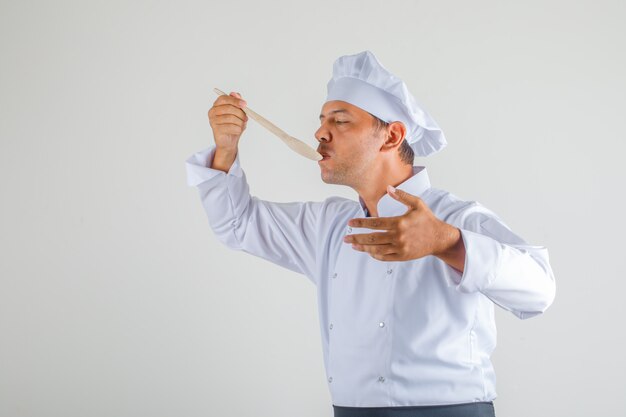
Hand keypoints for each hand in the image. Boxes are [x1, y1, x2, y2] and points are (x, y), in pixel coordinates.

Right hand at [208, 91, 247, 150]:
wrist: (229, 142)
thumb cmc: (233, 126)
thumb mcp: (238, 113)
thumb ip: (237, 103)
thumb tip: (236, 93)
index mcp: (217, 105)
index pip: (224, 98)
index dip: (235, 100)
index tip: (245, 104)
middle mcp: (212, 111)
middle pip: (228, 108)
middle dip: (240, 113)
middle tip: (246, 118)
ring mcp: (212, 120)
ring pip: (230, 118)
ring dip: (240, 122)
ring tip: (242, 126)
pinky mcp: (215, 129)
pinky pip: (230, 127)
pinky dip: (237, 129)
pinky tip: (237, 131)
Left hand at [343, 186, 464, 268]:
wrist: (440, 238)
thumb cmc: (427, 219)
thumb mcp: (417, 204)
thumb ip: (402, 196)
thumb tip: (388, 188)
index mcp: (399, 223)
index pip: (375, 223)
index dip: (361, 223)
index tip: (350, 223)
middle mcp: (398, 237)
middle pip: (372, 238)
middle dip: (357, 237)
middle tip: (346, 237)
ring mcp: (400, 248)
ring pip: (376, 250)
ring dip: (363, 247)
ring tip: (353, 245)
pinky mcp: (402, 256)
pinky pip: (385, 257)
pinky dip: (374, 255)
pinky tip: (367, 251)